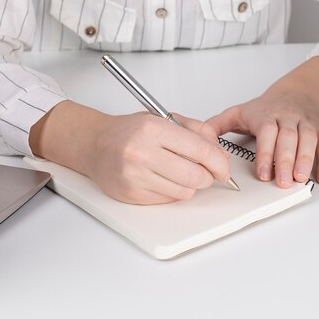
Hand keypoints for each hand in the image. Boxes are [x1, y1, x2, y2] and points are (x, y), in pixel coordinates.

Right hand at [30, 101, 230, 204]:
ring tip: (181, 173)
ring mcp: (135, 176)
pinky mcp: (131, 194)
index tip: (223, 167)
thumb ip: (196, 131)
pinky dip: (173, 192)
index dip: (219, 162)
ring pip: (184, 192)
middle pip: (195, 176)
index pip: (200, 150)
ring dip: (191, 186)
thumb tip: (221, 154)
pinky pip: (167, 200)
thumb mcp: (163, 119)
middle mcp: (142, 153)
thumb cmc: (129, 131)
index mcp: (153, 129)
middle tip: (206, 173)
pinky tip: (164, 179)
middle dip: (207, 177)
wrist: (94, 144)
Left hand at [206, 56, 318, 187]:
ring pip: (308, 140)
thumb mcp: (239, 112)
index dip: (266, 153)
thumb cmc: (265, 108)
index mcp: (266, 115)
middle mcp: (288, 117)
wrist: (296, 93)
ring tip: (300, 180)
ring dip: (305, 161)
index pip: (267, 132)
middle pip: (289, 138)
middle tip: (281, 183)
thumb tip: (198, 137)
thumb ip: (218, 125)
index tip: (263, 173)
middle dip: (285, 161)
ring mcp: (306, 123)